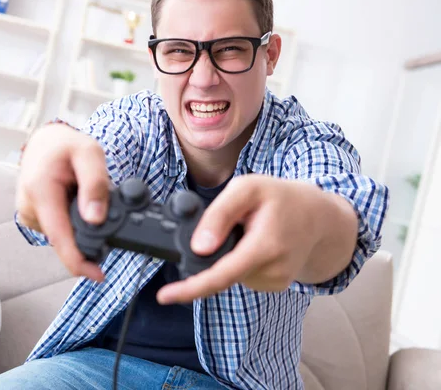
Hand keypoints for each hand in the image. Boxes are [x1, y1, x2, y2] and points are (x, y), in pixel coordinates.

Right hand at [16, 123, 109, 281]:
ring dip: (80, 225)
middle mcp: (29, 206)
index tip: (97, 275)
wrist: (45, 142)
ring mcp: (28, 214)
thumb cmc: (65, 146)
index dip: (78, 260)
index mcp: (40, 190)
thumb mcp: (90, 153)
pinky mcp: (32, 219)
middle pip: (64, 239)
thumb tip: (96, 218)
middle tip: (102, 209)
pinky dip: (71, 222)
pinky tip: (73, 203)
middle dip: (89, 236)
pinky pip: (59, 230)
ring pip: (63, 235)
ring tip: (83, 197)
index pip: (59, 236)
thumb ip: (95, 184)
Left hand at [156, 175, 328, 303]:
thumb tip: (198, 247)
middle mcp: (272, 270)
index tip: (165, 297)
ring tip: (251, 229)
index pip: (221, 275)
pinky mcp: (274, 285)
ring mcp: (274, 281)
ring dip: (229, 254)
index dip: (190, 288)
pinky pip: (242, 275)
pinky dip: (239, 260)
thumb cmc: (283, 198)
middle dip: (213, 254)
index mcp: (265, 246)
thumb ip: (219, 215)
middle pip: (221, 272)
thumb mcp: (248, 189)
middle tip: (234, 226)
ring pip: (230, 273)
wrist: (320, 217)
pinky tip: (255, 243)